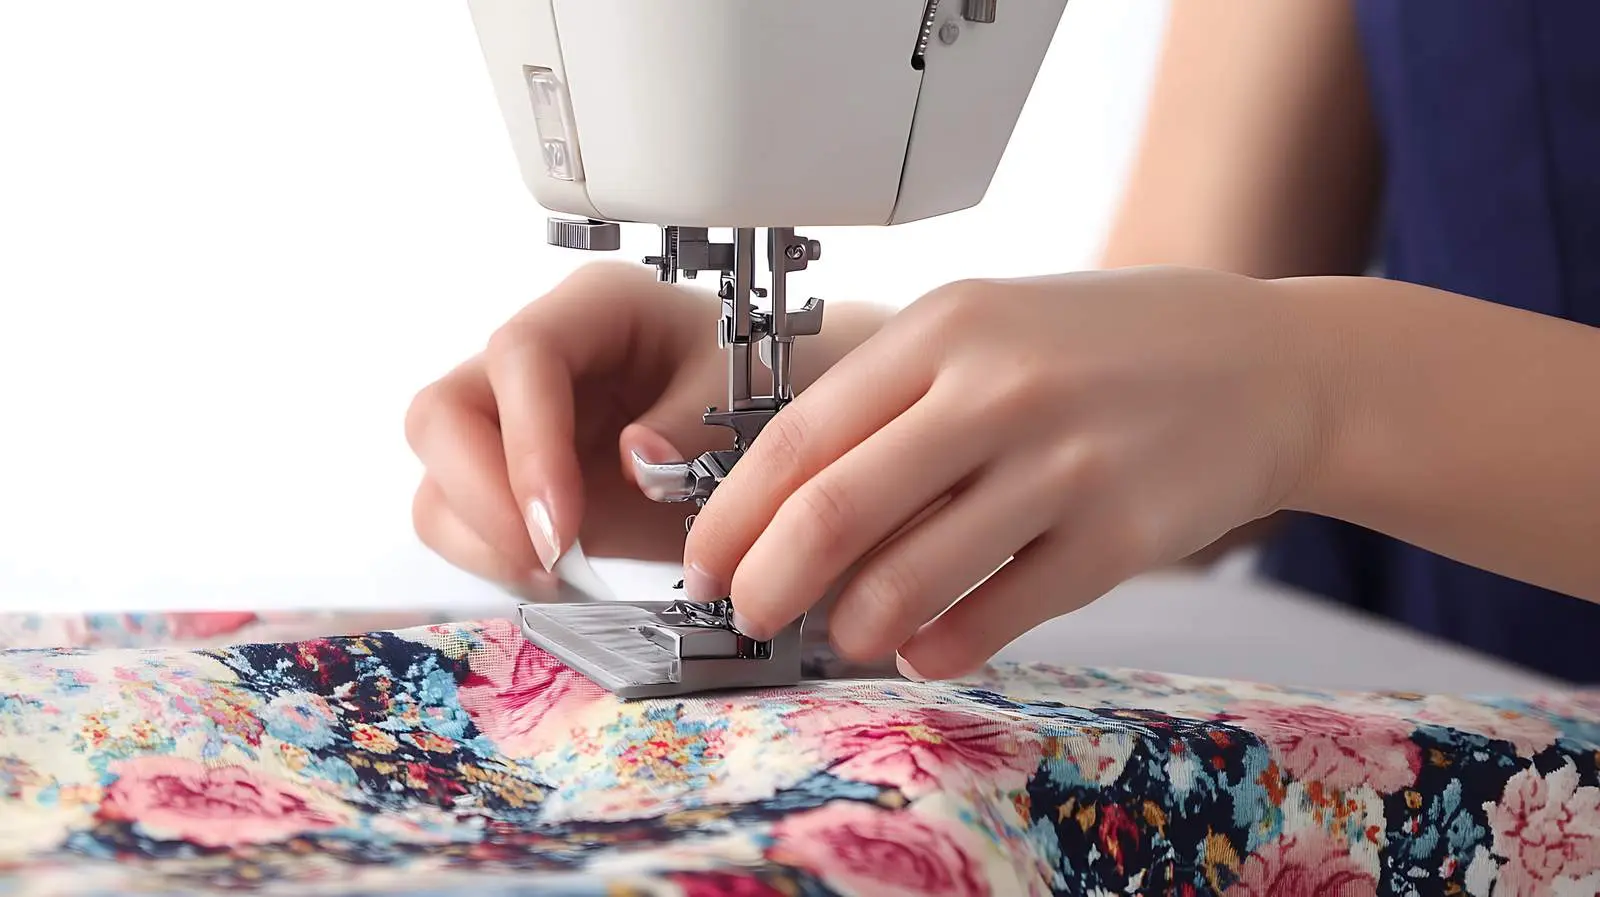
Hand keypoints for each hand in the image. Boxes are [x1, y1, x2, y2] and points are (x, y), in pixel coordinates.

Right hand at [405, 262, 887, 593]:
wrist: (770, 432)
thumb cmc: (756, 393)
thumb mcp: (748, 396)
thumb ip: (693, 425)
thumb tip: (632, 460)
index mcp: (596, 307)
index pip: (521, 354)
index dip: (529, 442)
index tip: (562, 525)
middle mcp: (535, 356)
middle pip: (443, 413)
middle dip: (484, 498)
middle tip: (553, 559)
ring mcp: (509, 418)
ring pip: (438, 475)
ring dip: (485, 538)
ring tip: (562, 573)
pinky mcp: (505, 476)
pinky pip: (456, 520)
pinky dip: (493, 557)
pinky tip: (557, 573)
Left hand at [682, 266, 1334, 678]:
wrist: (1267, 366)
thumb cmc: (1105, 348)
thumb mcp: (990, 324)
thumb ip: (892, 399)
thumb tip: (784, 504)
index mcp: (947, 325)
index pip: (800, 435)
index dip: (734, 513)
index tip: (704, 562)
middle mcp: (1000, 389)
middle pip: (836, 512)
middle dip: (767, 583)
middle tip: (748, 615)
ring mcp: (1064, 465)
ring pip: (910, 580)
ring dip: (852, 627)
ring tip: (843, 633)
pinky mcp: (1119, 539)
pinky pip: (995, 619)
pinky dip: (939, 649)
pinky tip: (924, 647)